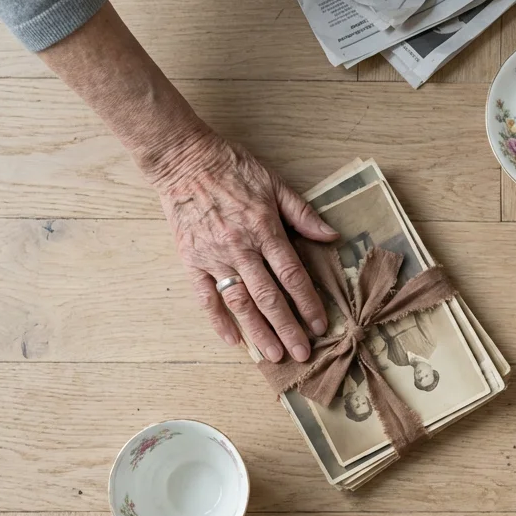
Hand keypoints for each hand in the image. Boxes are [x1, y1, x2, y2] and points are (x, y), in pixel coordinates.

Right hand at [150, 131, 337, 362]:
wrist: (184, 159)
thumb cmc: (232, 168)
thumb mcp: (274, 183)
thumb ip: (303, 214)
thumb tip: (331, 236)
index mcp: (264, 229)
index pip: (291, 275)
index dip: (308, 302)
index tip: (320, 324)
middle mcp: (240, 247)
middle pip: (268, 297)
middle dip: (287, 328)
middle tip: (302, 354)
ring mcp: (213, 256)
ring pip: (239, 302)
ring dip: (257, 332)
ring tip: (273, 355)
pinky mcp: (191, 260)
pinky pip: (205, 296)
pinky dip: (217, 320)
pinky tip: (232, 340)